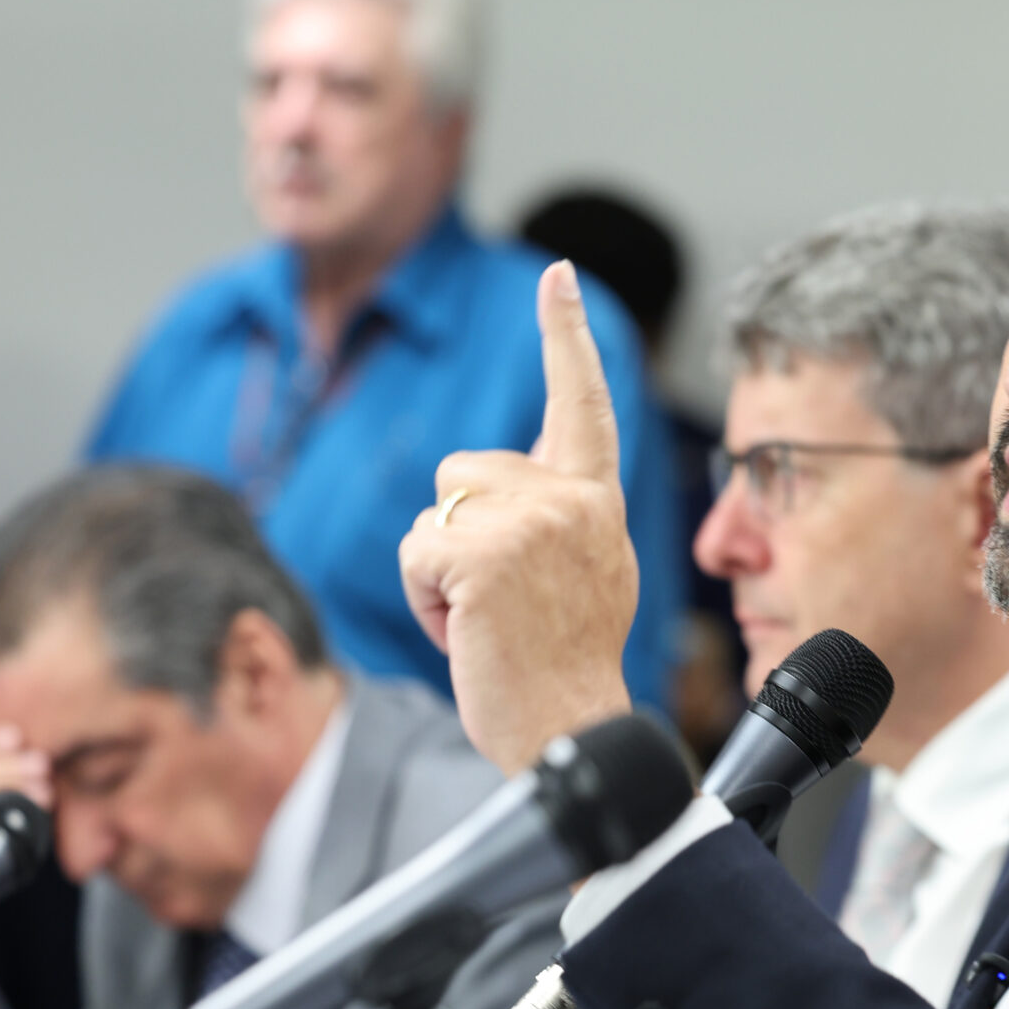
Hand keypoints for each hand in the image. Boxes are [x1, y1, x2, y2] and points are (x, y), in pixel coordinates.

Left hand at [399, 262, 636, 773]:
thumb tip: (505, 475)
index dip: (566, 335)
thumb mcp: (585, 570)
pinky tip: (469, 633)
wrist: (575, 733)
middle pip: (462, 472)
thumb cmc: (566, 666)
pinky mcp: (482, 554)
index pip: (582, 403)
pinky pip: (413, 553)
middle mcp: (571, 499)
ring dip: (437, 571)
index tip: (558, 275)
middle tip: (503, 605)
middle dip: (457, 534)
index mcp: (596, 500)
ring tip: (488, 621)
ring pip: (432, 513)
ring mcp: (530, 523)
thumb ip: (557, 514)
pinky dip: (422, 600)